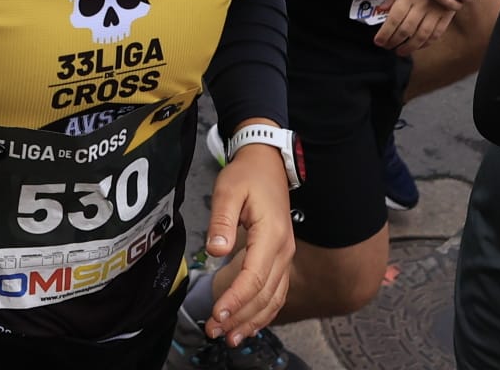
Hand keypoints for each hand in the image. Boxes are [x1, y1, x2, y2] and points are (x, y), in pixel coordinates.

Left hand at [203, 140, 293, 344]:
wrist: (268, 164)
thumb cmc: (247, 175)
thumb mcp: (228, 190)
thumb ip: (221, 221)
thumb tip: (215, 250)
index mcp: (270, 235)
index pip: (254, 277)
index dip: (236, 299)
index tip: (217, 314)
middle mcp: (283, 251)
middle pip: (264, 295)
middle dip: (240, 317)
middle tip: (214, 332)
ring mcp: (285, 257)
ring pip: (273, 298)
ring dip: (252, 320)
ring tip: (229, 337)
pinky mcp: (281, 259)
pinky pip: (276, 292)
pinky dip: (263, 312)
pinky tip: (247, 324)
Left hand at [373, 0, 456, 55]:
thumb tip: (382, 9)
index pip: (394, 19)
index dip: (385, 34)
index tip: (379, 41)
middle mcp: (422, 4)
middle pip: (406, 30)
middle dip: (394, 42)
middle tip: (388, 46)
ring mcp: (436, 10)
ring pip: (421, 35)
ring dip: (410, 47)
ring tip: (401, 51)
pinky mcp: (447, 14)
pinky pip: (437, 33)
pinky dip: (427, 43)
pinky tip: (419, 45)